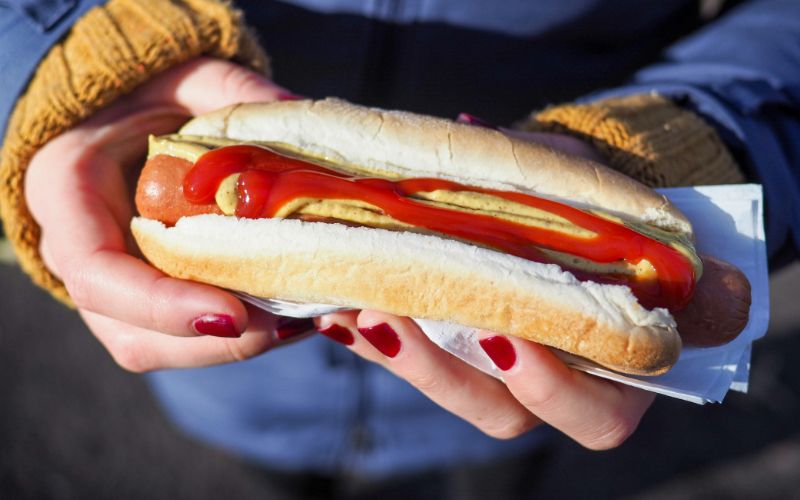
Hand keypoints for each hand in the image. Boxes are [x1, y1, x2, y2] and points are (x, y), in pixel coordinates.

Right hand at [25, 57, 312, 371]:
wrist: (125, 116)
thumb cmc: (146, 93)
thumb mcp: (184, 75)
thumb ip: (232, 92)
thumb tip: (297, 113)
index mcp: (66, 192)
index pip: (96, 271)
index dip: (161, 305)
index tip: (233, 314)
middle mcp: (77, 252)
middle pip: (129, 331)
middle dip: (211, 341)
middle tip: (290, 322)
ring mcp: (109, 285)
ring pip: (157, 347)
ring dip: (229, 348)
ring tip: (299, 321)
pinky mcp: (144, 297)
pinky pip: (180, 338)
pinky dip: (235, 338)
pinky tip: (288, 315)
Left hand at [316, 124, 652, 448]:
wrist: (575, 212)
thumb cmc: (597, 204)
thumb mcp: (585, 182)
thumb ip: (553, 174)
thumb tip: (466, 127)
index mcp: (616, 361)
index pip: (597, 412)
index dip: (552, 387)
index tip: (504, 336)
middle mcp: (558, 385)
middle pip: (504, 415)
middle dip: (441, 373)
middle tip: (389, 320)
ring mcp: (502, 378)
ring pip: (451, 393)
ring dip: (397, 357)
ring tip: (347, 308)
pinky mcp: (457, 359)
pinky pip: (415, 365)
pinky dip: (375, 340)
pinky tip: (336, 308)